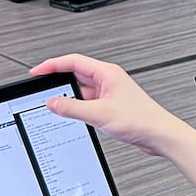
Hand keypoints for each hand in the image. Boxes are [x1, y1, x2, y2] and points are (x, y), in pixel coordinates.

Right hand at [33, 54, 192, 155]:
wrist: (159, 134)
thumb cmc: (141, 119)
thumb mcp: (100, 114)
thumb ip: (73, 108)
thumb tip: (53, 103)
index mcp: (107, 73)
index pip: (73, 61)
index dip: (52, 65)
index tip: (37, 72)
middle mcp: (108, 80)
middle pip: (75, 74)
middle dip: (58, 81)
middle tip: (41, 89)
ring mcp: (109, 93)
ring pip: (81, 90)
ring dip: (68, 97)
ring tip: (55, 106)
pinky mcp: (110, 106)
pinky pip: (87, 102)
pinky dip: (77, 107)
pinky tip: (72, 116)